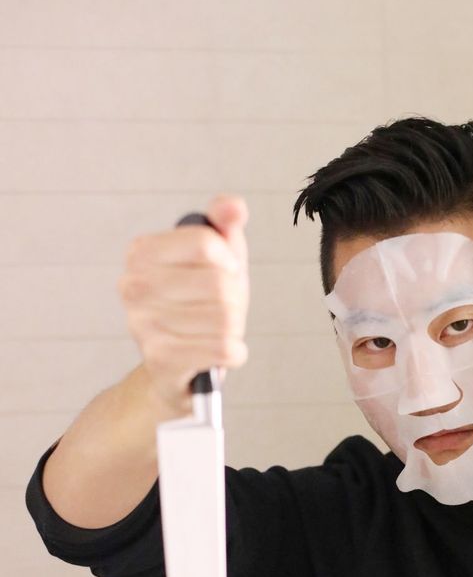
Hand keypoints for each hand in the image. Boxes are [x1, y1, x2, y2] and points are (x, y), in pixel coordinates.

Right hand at [117, 194, 249, 413]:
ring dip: (234, 328)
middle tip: (221, 309)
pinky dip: (234, 352)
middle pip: (219, 283)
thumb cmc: (199, 307)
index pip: (204, 243)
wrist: (177, 368)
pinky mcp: (160, 360)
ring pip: (225, 318)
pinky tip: (220, 352)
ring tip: (216, 331)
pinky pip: (223, 348)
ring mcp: (142, 325)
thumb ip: (224, 225)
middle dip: (234, 299)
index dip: (228, 259)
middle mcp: (133, 286)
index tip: (224, 270)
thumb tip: (233, 207)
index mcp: (141, 253)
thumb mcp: (217, 260)